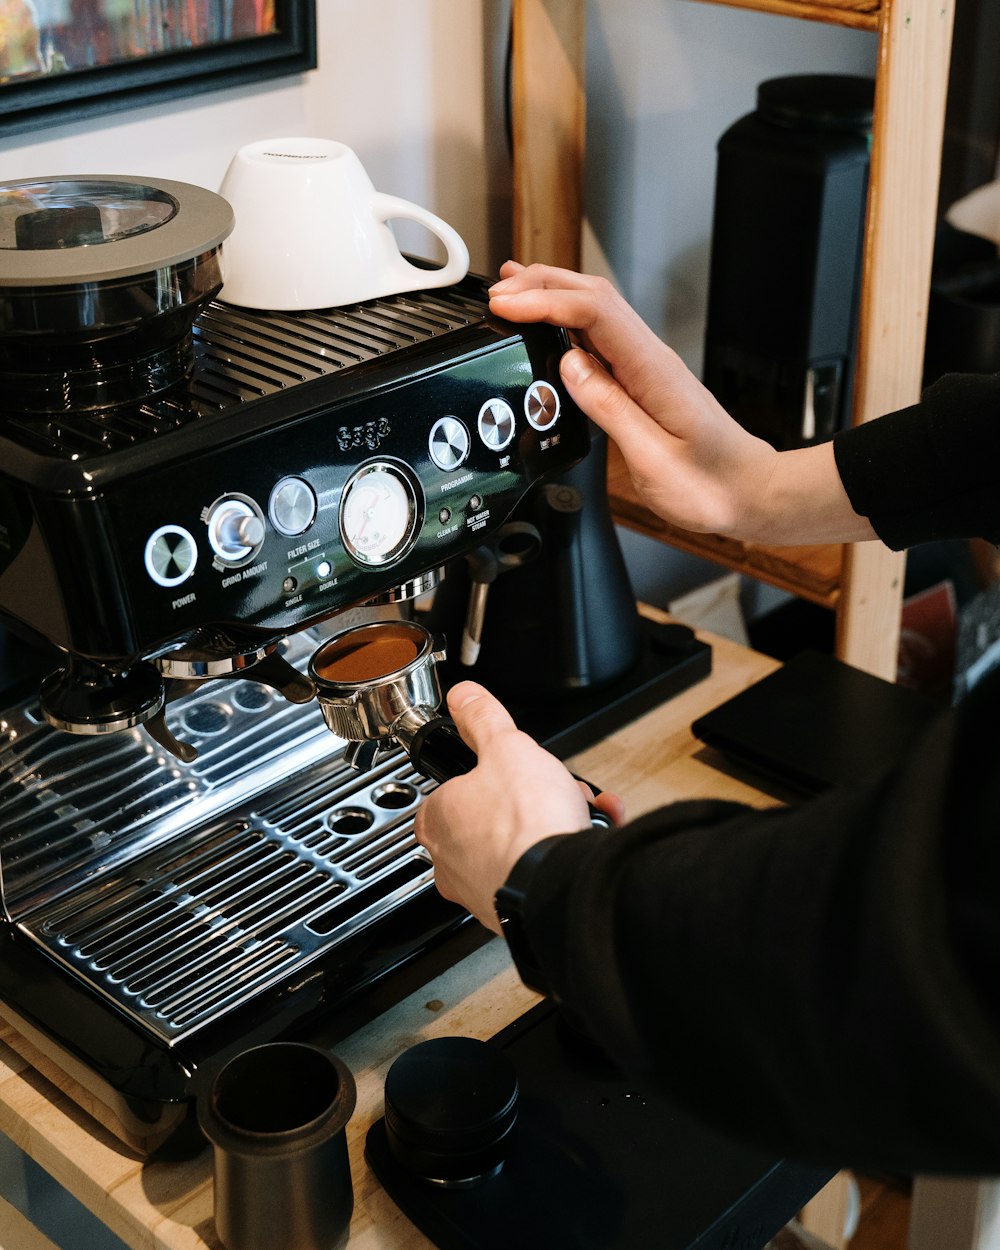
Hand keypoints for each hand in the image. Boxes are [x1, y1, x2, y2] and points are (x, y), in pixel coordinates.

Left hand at [413, 681, 623, 932]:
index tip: (511, 768)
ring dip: (554, 823)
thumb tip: (465, 697)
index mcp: (439, 819)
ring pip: (521, 846)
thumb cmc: (526, 824)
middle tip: (552, 788)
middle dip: (533, 798)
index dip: (490, 773)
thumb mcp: (505, 746)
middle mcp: (452, 862)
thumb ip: (483, 719)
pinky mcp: (516, 910)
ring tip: (578, 811)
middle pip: (493, 817)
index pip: (452, 790)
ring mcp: (483, 891)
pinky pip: (542, 872)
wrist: (559, 883)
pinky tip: (588, 837)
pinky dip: (567, 852)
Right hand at [489, 262, 872, 545]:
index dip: (544, 302)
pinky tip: (551, 328)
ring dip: (554, 295)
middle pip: (594, 296)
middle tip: (498, 291)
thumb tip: (569, 366)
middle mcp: (651, 358)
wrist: (749, 493)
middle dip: (542, 284)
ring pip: (598, 310)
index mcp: (652, 370)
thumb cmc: (709, 484)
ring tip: (515, 293)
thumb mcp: (653, 457)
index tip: (505, 306)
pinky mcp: (645, 379)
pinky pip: (602, 336)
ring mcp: (649, 365)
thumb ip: (609, 408)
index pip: (593, 312)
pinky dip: (569, 321)